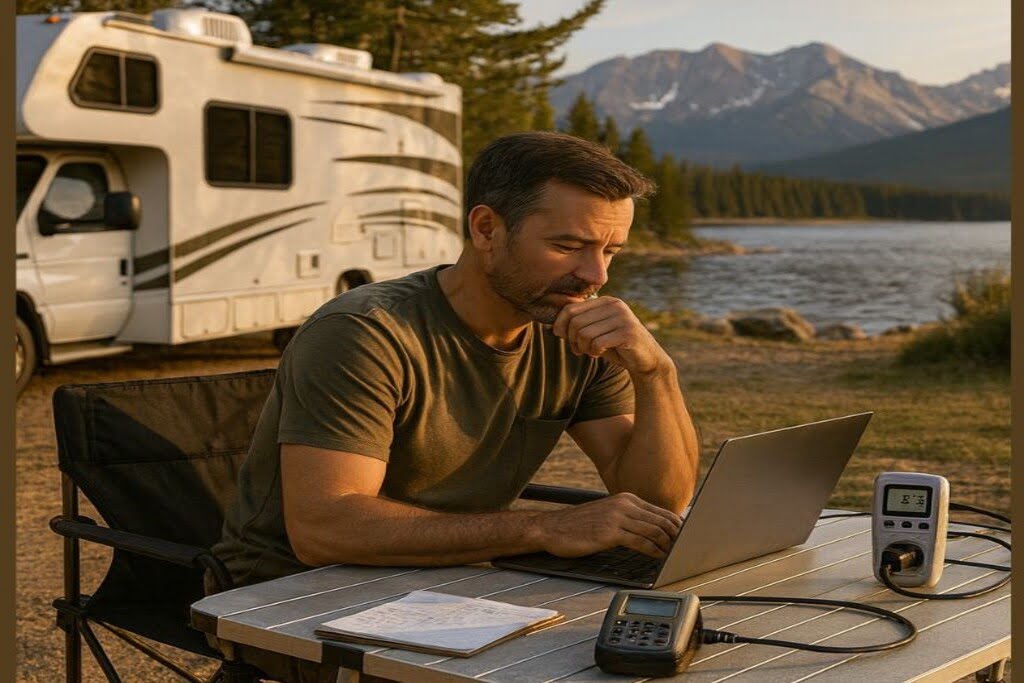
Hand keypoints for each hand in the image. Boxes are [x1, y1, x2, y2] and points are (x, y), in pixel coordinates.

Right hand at [536, 492, 681, 558]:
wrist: (552, 528)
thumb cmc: (579, 525)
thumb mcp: (607, 514)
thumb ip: (629, 518)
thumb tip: (652, 530)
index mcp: (626, 499)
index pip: (661, 512)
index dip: (677, 526)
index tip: (686, 538)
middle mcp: (624, 504)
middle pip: (662, 520)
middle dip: (677, 536)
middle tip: (686, 549)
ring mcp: (617, 517)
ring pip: (654, 531)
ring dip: (668, 545)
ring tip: (676, 556)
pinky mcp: (610, 532)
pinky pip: (640, 542)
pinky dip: (654, 551)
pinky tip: (659, 558)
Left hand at [552, 296, 671, 374]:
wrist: (646, 360)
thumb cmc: (616, 346)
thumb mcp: (596, 332)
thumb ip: (579, 325)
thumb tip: (554, 327)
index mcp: (605, 301)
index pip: (570, 309)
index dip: (561, 326)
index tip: (564, 338)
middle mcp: (614, 304)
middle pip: (575, 322)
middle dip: (572, 340)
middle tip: (579, 350)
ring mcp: (623, 317)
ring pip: (584, 333)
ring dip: (583, 348)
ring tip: (591, 352)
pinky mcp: (628, 332)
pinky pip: (597, 343)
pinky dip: (594, 352)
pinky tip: (600, 354)